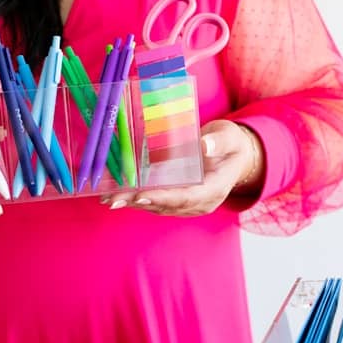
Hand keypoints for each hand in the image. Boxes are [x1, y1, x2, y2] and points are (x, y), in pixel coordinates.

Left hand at [102, 119, 263, 215]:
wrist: (233, 156)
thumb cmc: (230, 144)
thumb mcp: (229, 137)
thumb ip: (218, 141)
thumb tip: (204, 145)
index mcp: (215, 189)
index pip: (187, 197)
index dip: (164, 197)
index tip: (142, 195)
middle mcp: (201, 202)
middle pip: (167, 205)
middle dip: (139, 202)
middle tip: (114, 199)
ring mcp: (189, 204)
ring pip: (159, 206)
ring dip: (133, 202)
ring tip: (109, 198)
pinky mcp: (178, 200)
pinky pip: (157, 201)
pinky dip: (136, 197)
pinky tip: (117, 193)